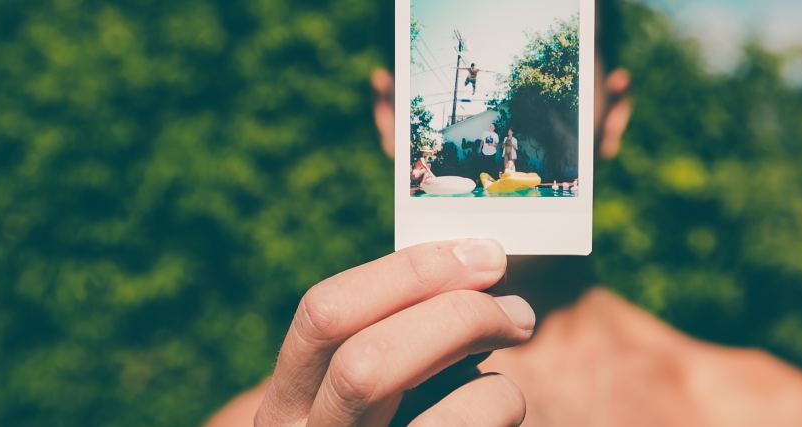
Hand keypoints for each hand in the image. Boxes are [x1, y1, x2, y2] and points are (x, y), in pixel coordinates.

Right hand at [254, 239, 532, 426]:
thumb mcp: (365, 400)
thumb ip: (390, 341)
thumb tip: (474, 266)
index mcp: (285, 409)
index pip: (323, 315)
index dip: (409, 272)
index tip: (480, 254)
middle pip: (369, 360)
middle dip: (460, 315)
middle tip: (516, 308)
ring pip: (441, 409)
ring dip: (496, 372)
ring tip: (514, 358)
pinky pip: (480, 425)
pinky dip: (505, 404)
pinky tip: (500, 410)